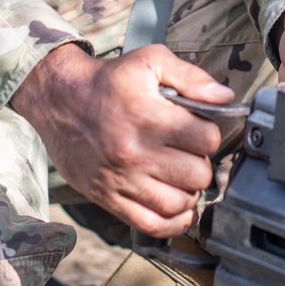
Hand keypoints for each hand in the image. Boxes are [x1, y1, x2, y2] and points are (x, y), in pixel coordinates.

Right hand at [10, 43, 232, 236]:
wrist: (59, 99)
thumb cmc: (107, 80)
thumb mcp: (150, 61)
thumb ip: (191, 77)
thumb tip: (225, 97)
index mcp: (148, 117)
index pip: (207, 140)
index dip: (210, 135)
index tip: (199, 131)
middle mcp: (135, 153)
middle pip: (198, 175)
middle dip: (201, 163)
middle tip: (190, 154)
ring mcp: (121, 180)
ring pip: (179, 203)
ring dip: (189, 192)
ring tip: (181, 176)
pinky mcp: (108, 198)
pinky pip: (151, 225)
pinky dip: (172, 222)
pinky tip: (177, 207)